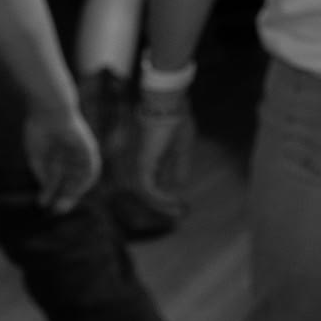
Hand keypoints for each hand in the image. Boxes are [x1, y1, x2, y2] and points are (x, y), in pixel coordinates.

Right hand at [25, 100, 101, 213]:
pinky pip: (90, 168)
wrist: (48, 110)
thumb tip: (47, 192)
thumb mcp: (37, 156)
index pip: (59, 179)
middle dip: (65, 196)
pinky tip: (76, 190)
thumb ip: (43, 173)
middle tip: (58, 211)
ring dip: (75, 192)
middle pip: (71, 181)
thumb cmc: (39, 129)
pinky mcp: (89, 149)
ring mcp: (81, 152)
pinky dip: (84, 180)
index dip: (53, 192)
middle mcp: (71, 156)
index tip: (45, 204)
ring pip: (81, 177)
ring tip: (65, 204)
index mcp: (57, 155)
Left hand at [133, 89, 192, 203]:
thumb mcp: (182, 149)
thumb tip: (179, 185)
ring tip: (179, 210)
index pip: (152, 183)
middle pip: (147, 191)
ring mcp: (138, 163)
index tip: (182, 204)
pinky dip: (160, 197)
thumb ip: (179, 167)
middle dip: (163, 205)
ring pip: (145, 192)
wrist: (168, 106)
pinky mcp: (142, 163)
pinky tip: (174, 201)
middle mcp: (139, 162)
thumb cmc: (176, 121)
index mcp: (148, 157)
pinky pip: (147, 188)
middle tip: (181, 213)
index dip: (165, 196)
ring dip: (162, 204)